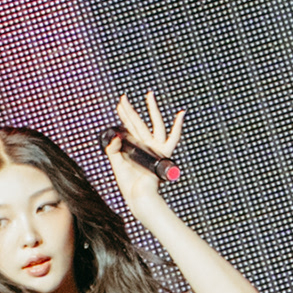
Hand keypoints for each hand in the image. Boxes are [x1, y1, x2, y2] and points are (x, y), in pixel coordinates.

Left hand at [103, 90, 183, 220]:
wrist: (138, 196)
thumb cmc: (129, 184)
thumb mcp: (116, 163)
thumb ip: (113, 148)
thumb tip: (116, 135)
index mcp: (135, 148)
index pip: (129, 127)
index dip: (124, 115)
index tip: (120, 103)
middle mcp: (145, 146)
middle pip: (138, 123)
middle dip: (130, 110)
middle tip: (124, 97)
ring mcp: (154, 149)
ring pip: (154, 125)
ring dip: (151, 110)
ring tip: (149, 95)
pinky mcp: (161, 154)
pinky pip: (172, 139)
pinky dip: (177, 127)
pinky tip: (180, 114)